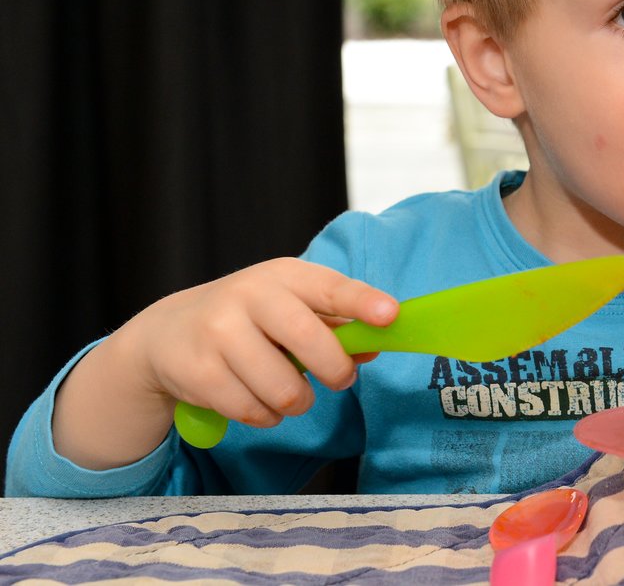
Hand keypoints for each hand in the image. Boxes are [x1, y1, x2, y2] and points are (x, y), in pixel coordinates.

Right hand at [52, 258, 397, 468]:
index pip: (330, 286)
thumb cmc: (247, 319)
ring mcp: (218, 332)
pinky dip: (266, 415)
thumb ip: (336, 324)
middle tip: (339, 379)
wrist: (165, 334)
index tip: (390, 315)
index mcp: (283, 275)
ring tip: (288, 391)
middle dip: (336, 370)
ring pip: (284, 388)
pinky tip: (256, 398)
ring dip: (298, 401)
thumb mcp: (289, 308)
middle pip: (308, 339)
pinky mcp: (198, 371)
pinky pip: (254, 410)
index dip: (362, 302)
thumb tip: (375, 345)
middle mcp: (249, 295)